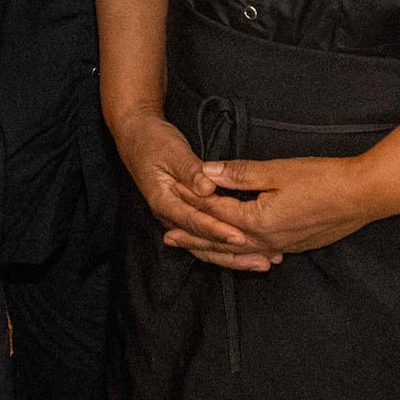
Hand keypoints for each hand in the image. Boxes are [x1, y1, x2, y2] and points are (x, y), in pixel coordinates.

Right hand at [114, 108, 263, 263]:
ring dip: (233, 256)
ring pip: (206, 246)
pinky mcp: (186, 215)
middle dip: (233, 254)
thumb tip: (208, 188)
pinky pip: (207, 237)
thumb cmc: (153, 142)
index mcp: (164, 202)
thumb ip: (191, 171)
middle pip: (202, 243)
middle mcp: (170, 216)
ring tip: (261, 262)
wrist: (137, 137)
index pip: (194, 222)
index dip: (218, 231)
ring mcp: (178, 218)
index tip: (240, 237)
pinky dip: (227, 245)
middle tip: (261, 261)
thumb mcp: (173, 152)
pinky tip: (248, 249)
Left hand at [190, 152, 391, 260]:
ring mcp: (281, 246)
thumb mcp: (277, 171)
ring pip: (238, 252)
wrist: (363, 196)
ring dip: (214, 249)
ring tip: (194, 248)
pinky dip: (240, 254)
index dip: (192, 201)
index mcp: (257, 221)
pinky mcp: (294, 246)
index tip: (172, 196)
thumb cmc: (322, 179)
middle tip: (168, 237)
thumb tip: (207, 172)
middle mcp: (266, 240)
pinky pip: (258, 254)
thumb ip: (240, 174)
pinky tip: (238, 254)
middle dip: (194, 236)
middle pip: (221, 240)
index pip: (215, 211)